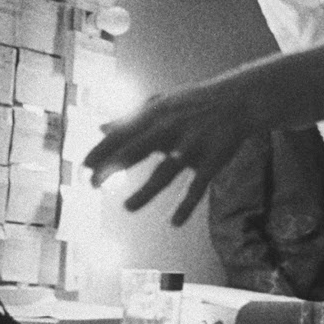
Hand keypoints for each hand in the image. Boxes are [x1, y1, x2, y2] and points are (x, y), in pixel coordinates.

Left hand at [84, 82, 257, 225]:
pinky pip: (197, 187)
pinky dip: (186, 205)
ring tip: (127, 208)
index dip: (103, 148)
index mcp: (158, 115)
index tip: (83, 164)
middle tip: (92, 183)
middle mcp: (172, 129)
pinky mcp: (212, 160)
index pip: (125, 132)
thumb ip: (132, 118)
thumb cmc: (195, 104)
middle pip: (138, 149)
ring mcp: (192, 146)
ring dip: (146, 192)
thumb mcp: (163, 105)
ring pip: (165, 172)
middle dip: (113, 165)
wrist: (240, 101)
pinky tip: (175, 223)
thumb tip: (101, 128)